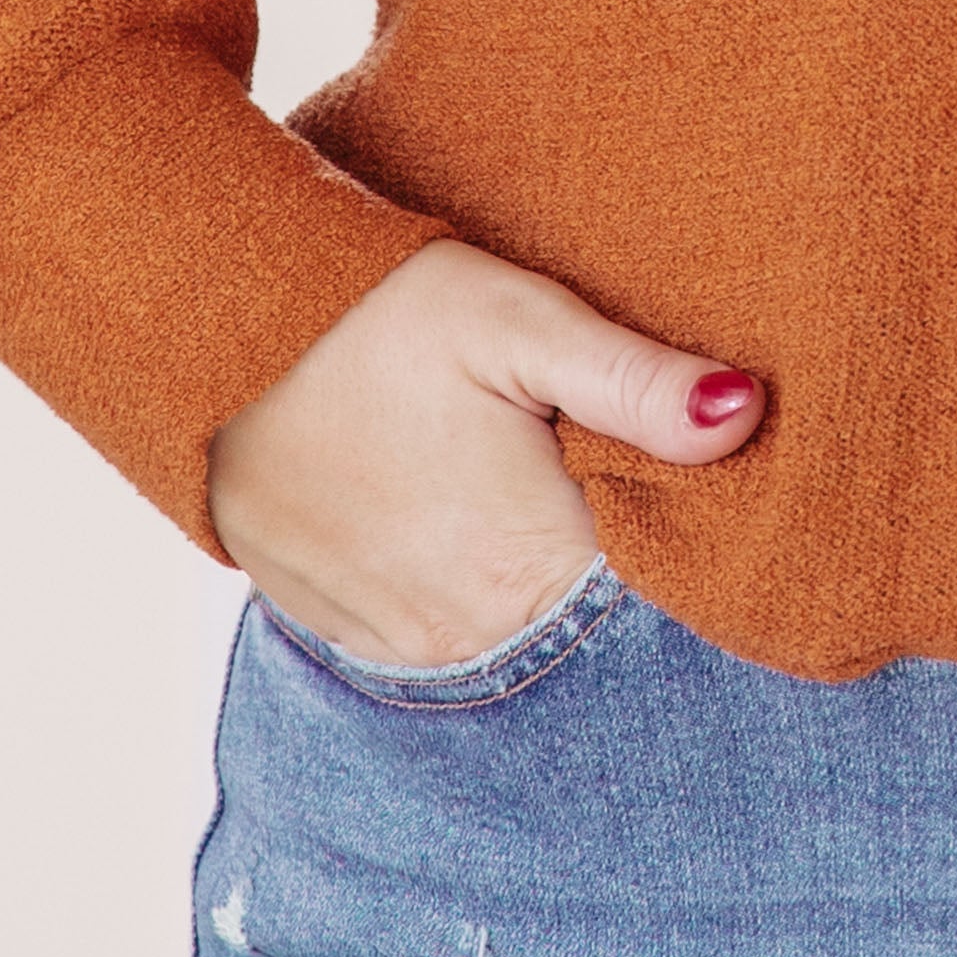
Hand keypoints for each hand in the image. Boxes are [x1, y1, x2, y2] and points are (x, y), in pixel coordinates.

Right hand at [208, 242, 765, 666]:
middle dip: (607, 558)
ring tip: (517, 482)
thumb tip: (746, 416)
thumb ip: (636, 382)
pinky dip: (455, 584)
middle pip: (580, 619)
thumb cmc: (376, 313)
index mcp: (532, 568)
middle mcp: (467, 634)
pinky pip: (430, 627)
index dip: (684, 542)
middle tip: (591, 466)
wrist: (210, 329)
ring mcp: (396, 643)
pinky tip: (453, 511)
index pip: (655, 592)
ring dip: (526, 575)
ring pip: (505, 629)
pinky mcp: (336, 629)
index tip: (688, 485)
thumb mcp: (518, 319)